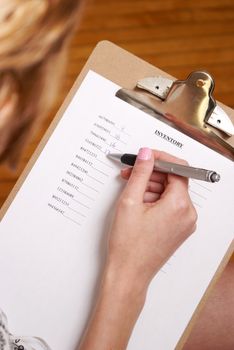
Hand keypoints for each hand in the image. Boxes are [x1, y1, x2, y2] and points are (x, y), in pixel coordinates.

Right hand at [107, 147, 196, 286]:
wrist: (129, 273)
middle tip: (132, 173)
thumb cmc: (129, 245)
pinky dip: (155, 200)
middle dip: (151, 174)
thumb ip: (140, 173)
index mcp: (179, 205)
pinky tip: (139, 203)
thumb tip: (146, 154)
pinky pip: (169, 205)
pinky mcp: (178, 228)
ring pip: (170, 193)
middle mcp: (187, 214)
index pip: (177, 168)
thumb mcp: (130, 201)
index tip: (146, 156)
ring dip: (151, 187)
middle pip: (173, 180)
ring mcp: (184, 223)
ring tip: (131, 193)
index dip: (160, 158)